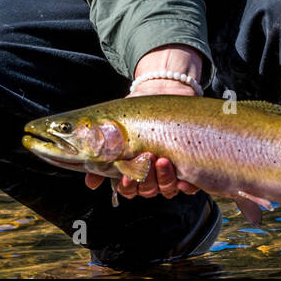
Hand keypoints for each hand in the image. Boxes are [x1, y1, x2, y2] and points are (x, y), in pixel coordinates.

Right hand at [84, 44, 202, 197]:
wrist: (163, 90)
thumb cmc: (137, 112)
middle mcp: (152, 175)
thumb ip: (100, 154)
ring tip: (163, 159)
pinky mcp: (190, 166)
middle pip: (147, 190)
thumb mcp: (114, 128)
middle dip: (146, 178)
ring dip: (164, 178)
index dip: (126, 188)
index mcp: (132, 170)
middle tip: (146, 157)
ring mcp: (171, 172)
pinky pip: (190, 187)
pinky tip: (184, 179)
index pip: (128, 190)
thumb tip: (90, 183)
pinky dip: (186, 186)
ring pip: (166, 189)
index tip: (125, 177)